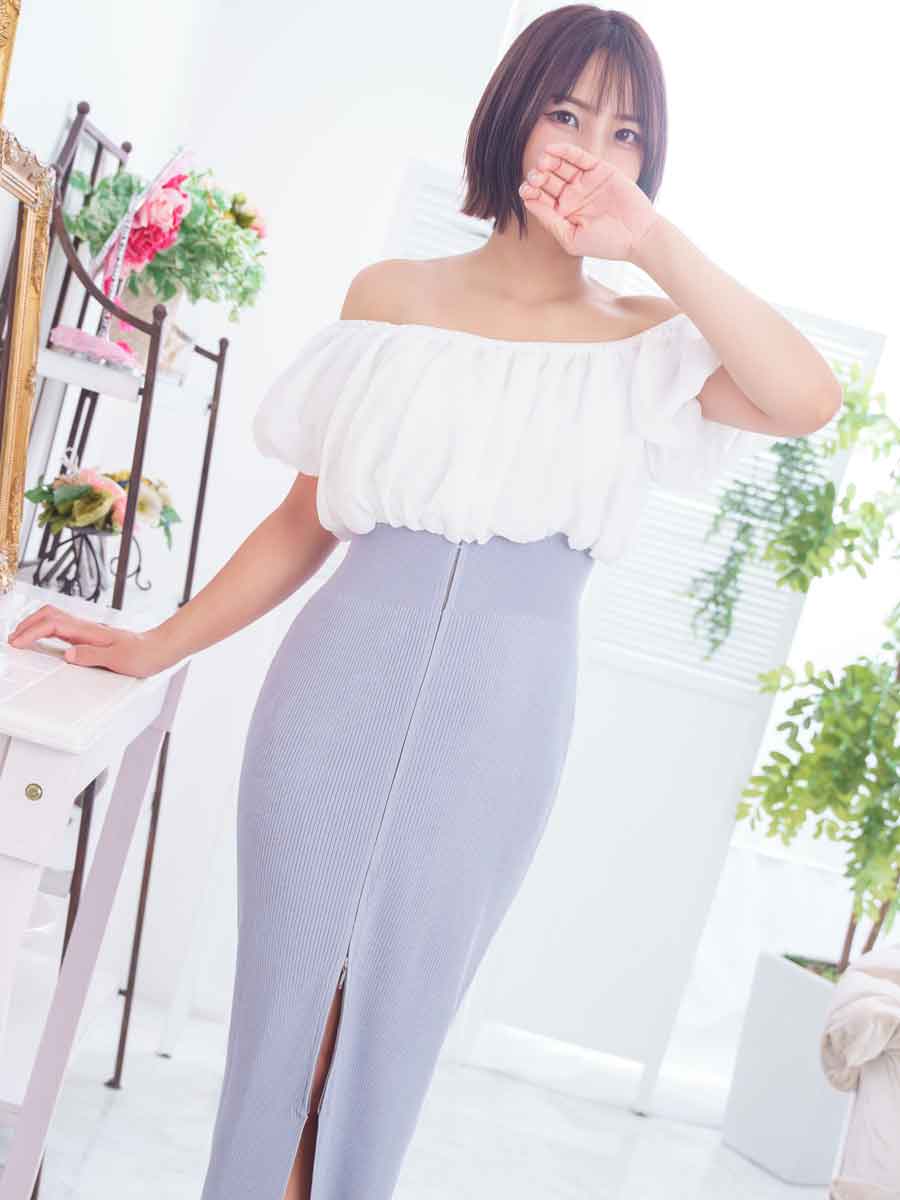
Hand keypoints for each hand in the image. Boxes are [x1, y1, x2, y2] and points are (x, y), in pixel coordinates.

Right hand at [6, 603, 168, 677]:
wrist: (160, 649)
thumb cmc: (143, 654)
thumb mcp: (118, 659)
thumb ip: (92, 656)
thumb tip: (67, 654)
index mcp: (89, 631)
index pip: (53, 624)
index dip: (31, 632)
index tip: (17, 642)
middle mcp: (87, 628)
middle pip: (49, 615)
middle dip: (27, 624)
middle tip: (12, 638)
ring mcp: (88, 631)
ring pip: (55, 619)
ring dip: (35, 625)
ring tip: (21, 637)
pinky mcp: (92, 637)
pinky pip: (63, 629)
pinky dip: (47, 631)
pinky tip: (45, 641)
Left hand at [518, 141, 660, 261]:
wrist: (638, 236)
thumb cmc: (606, 244)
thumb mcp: (571, 238)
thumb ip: (550, 222)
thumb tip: (529, 202)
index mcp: (562, 214)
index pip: (541, 199)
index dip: (531, 192)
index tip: (526, 190)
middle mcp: (572, 196)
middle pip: (548, 180)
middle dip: (539, 176)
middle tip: (536, 177)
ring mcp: (585, 182)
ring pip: (561, 166)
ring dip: (549, 162)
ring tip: (543, 162)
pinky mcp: (599, 170)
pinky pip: (579, 157)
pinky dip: (565, 151)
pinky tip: (553, 150)